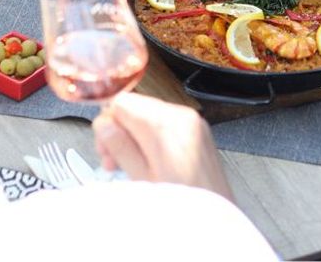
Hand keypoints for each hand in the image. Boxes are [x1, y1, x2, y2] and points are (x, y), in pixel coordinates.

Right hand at [92, 93, 232, 199]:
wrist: (216, 217)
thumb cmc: (184, 205)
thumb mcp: (143, 179)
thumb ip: (121, 147)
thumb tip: (103, 125)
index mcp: (165, 126)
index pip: (122, 102)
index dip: (108, 125)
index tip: (106, 149)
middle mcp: (182, 117)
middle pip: (135, 106)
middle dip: (121, 131)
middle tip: (115, 160)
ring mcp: (193, 122)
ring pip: (150, 114)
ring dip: (136, 135)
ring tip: (133, 164)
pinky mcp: (199, 130)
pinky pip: (167, 123)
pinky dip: (154, 137)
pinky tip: (151, 161)